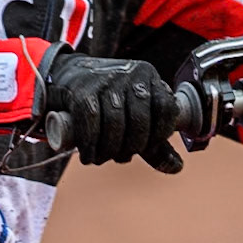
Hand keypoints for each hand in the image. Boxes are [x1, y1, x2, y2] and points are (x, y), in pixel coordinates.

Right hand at [44, 53, 182, 172]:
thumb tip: (177, 168)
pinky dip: (89, 144)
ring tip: (102, 158)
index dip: (159, 135)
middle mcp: (131, 75)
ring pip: (115, 123)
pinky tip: (88, 155)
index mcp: (149, 77)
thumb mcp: (134, 113)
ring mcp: (106, 80)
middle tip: (119, 157)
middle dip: (130, 147)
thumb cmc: (106, 99)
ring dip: (108, 150)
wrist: (65, 75)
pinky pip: (90, 122)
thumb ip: (155, 141)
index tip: (145, 148)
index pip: (166, 109)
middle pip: (139, 121)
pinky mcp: (81, 90)